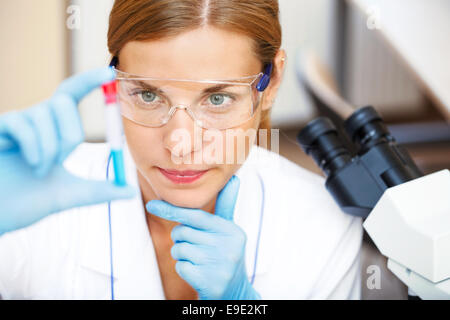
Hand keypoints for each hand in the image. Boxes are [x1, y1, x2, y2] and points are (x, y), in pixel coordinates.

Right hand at [0, 68, 134, 235]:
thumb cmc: (24, 201)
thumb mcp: (69, 195)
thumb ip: (99, 191)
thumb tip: (130, 191)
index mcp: (53, 128)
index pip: (73, 93)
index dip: (90, 80)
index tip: (109, 73)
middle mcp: (35, 119)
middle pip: (64, 100)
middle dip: (71, 133)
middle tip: (62, 160)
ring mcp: (15, 122)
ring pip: (46, 114)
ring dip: (51, 148)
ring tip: (40, 170)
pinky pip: (22, 124)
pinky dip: (34, 148)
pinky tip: (30, 164)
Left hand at [146, 176, 260, 299]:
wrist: (235, 292)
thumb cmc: (225, 255)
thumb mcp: (229, 231)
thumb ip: (227, 205)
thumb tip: (235, 178)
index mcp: (231, 230)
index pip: (196, 215)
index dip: (172, 210)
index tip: (151, 205)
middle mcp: (228, 246)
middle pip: (183, 232)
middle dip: (181, 239)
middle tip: (196, 248)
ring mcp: (220, 264)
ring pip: (179, 249)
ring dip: (182, 255)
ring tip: (199, 261)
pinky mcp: (210, 281)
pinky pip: (180, 266)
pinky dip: (184, 269)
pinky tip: (198, 273)